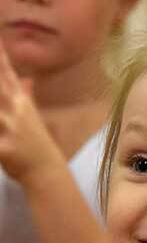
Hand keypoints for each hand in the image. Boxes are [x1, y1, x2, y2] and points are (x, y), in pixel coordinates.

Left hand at [0, 39, 63, 186]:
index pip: (5, 69)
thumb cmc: (35, 143)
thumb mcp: (30, 115)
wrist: (47, 172)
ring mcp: (11, 128)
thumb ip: (22, 93)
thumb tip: (24, 78)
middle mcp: (16, 110)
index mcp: (19, 100)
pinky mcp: (6, 149)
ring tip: (1, 108)